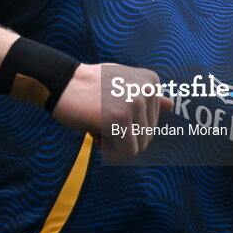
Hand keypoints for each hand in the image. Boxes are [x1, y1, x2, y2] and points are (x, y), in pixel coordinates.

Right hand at [52, 62, 172, 160]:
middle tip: (100, 120)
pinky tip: (96, 136)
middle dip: (122, 136)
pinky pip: (127, 152)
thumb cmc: (89, 86)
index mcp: (151, 80)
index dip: (129, 125)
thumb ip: (145, 96)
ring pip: (138, 146)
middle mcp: (148, 90)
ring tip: (98, 127)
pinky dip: (110, 152)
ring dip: (116, 145)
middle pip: (147, 135)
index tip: (109, 111)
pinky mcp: (122, 118)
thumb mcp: (121, 84)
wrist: (60, 82)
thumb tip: (172, 105)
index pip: (152, 121)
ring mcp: (136, 103)